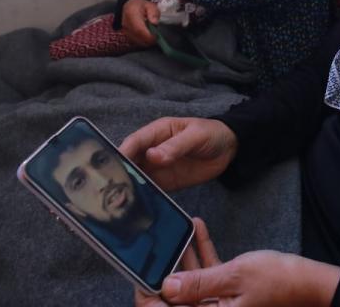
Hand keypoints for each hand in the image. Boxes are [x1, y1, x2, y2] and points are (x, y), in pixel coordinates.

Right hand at [119, 117, 237, 191]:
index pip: (135, 142)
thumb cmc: (211, 134)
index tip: (112, 166)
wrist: (229, 149)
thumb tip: (152, 156)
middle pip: (130, 161)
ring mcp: (158, 167)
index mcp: (157, 132)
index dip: (122, 153)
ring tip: (120, 201)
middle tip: (111, 189)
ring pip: (137, 177)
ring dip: (129, 187)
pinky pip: (151, 190)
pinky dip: (143, 197)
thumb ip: (175, 146)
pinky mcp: (166, 182)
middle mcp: (152, 150)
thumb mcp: (195, 136)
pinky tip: (137, 206)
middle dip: (120, 173)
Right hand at [122, 0, 159, 46]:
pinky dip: (142, 41)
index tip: (156, 36)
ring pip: (136, 41)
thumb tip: (154, 23)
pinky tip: (147, 37)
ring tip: (152, 35)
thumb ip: (153, 13)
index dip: (148, 35)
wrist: (130, 6)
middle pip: (137, 36)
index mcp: (131, 13)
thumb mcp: (151, 6)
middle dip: (148, 39)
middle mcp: (126, 23)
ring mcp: (125, 30)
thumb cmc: (142, 6)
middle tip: (157, 37)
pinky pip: (135, 41)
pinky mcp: (126, 35)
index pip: (139, 28)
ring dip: (146, 41)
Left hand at [135, 219, 339, 306]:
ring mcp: (221, 305)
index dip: (148, 295)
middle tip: (155, 243)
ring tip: (176, 229)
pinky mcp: (231, 294)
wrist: (312, 283)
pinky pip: (209, 276)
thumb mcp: (233, 276)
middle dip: (165, 270)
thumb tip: (165, 287)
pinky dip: (203, 254)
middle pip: (175, 299)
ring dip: (184, 256)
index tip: (139, 271)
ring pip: (191, 284)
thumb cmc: (280, 282)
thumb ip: (198, 282)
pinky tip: (199, 230)